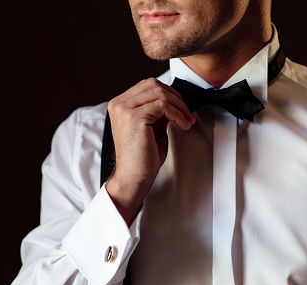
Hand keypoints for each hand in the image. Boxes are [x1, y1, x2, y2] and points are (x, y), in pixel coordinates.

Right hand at [105, 78, 194, 224]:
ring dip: (179, 106)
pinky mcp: (134, 117)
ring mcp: (125, 109)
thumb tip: (174, 100)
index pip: (148, 85)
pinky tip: (182, 125)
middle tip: (187, 113)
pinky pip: (163, 106)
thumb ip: (158, 110)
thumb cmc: (142, 156)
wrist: (134, 176)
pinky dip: (177, 114)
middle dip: (175, 97)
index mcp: (120, 104)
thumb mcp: (152, 126)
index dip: (169, 94)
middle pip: (154, 85)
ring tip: (187, 120)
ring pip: (160, 93)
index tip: (182, 108)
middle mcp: (119, 104)